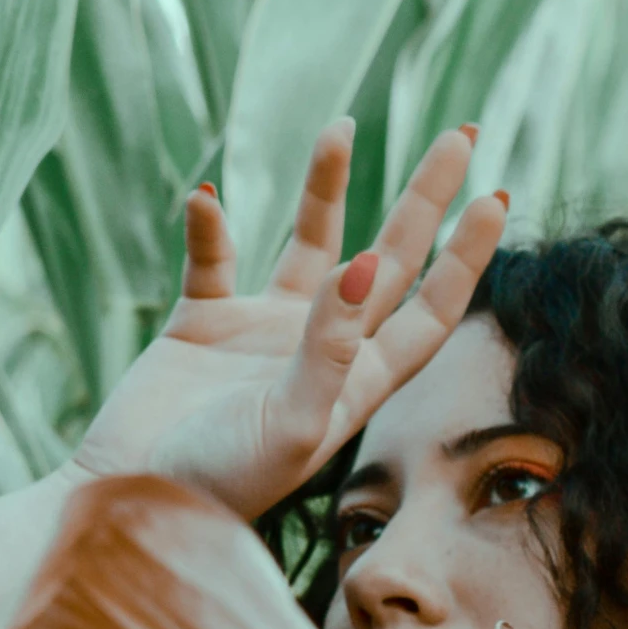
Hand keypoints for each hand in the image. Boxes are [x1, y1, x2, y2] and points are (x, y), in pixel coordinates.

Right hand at [70, 121, 506, 520]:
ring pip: (310, 241)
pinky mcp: (204, 323)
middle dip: (426, 199)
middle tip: (463, 134)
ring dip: (325, 186)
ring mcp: (265, 331)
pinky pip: (213, 259)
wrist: (131, 502)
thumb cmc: (222, 484)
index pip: (433, 308)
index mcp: (360, 379)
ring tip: (341, 125)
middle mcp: (324, 347)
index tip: (496, 198)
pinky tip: (208, 198)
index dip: (467, 256)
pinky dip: (209, 228)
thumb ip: (331, 347)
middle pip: (392, 257)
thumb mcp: (293, 424)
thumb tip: (371, 263)